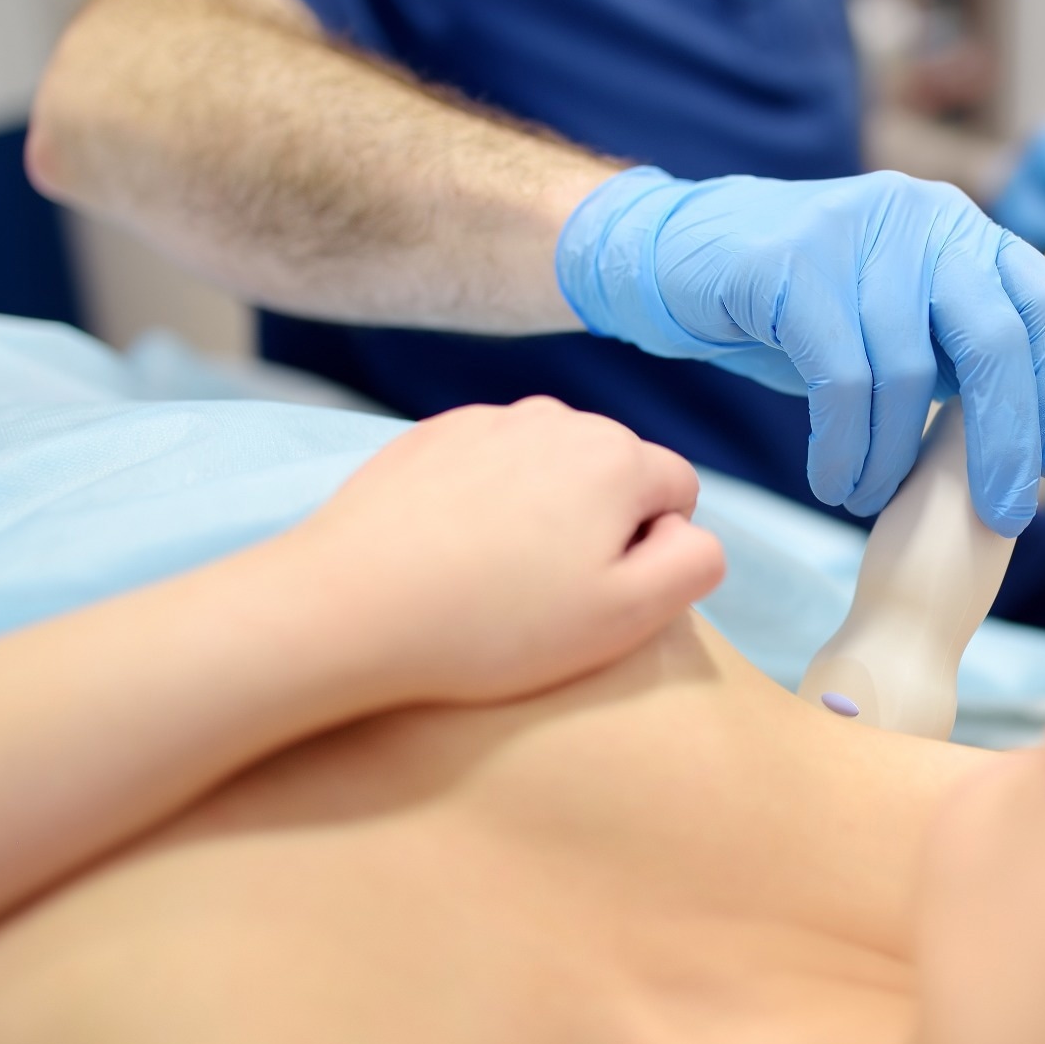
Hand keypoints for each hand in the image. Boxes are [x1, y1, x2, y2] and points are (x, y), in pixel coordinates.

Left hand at [279, 398, 724, 704]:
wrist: (349, 608)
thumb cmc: (494, 625)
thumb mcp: (627, 615)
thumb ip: (695, 562)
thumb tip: (688, 529)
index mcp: (618, 456)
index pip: (678, 492)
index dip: (651, 552)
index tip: (598, 595)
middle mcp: (558, 418)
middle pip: (613, 472)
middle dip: (596, 525)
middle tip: (545, 595)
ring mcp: (488, 421)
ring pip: (550, 467)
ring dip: (541, 512)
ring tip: (493, 578)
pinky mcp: (429, 436)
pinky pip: (489, 467)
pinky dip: (484, 504)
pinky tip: (451, 555)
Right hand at [555, 167, 1044, 536]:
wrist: (670, 259)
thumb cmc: (789, 307)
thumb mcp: (891, 325)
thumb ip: (954, 356)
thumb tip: (1029, 428)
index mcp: (961, 230)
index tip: (1044, 468)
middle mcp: (923, 217)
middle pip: (995, 340)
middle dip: (1003, 444)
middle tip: (997, 517)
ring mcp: (859, 232)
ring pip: (907, 372)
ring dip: (894, 460)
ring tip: (868, 501)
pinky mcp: (793, 262)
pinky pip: (841, 378)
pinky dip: (844, 446)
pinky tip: (832, 479)